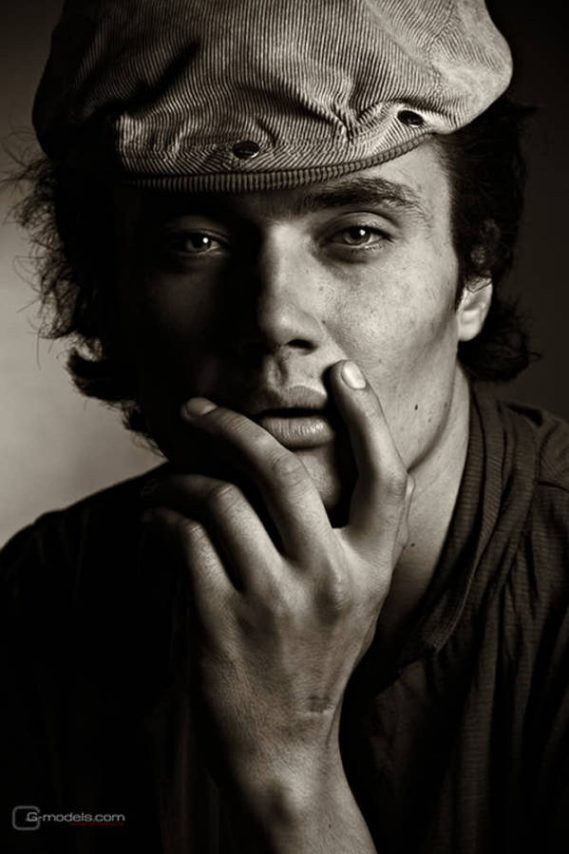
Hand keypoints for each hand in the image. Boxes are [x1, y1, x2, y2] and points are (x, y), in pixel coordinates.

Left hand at [144, 360, 412, 802]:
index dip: (368, 416)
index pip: (385, 476)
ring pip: (218, 498)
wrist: (284, 742)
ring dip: (178, 481)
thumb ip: (350, 536)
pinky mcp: (222, 617)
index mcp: (372, 568)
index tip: (341, 371)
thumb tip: (311, 456)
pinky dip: (160, 520)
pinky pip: (183, 538)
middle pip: (280, 469)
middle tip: (195, 411)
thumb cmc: (316, 655)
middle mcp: (330, 577)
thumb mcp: (358, 597)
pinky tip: (154, 524)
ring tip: (162, 486)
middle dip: (231, 425)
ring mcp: (275, 598)